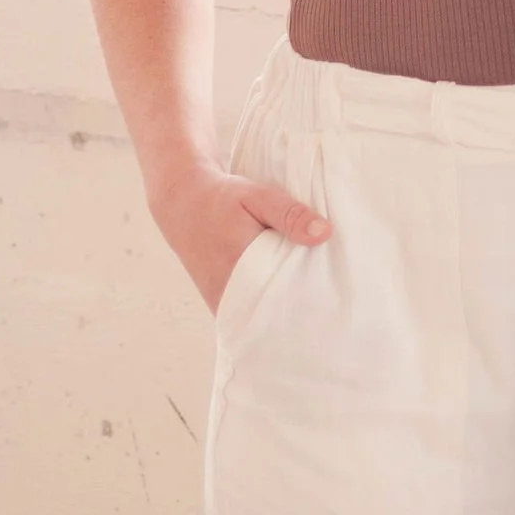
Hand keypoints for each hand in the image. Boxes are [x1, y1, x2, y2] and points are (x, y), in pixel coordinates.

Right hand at [148, 157, 331, 315]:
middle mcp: (228, 293)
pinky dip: (263, 310)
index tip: (333, 305)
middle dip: (298, 313)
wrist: (182, 201)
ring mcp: (220, 301)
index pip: (282, 300)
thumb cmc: (222, 198)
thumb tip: (325, 233)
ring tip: (312, 311)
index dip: (307, 304)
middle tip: (329, 312)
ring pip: (257, 319)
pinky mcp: (217, 300)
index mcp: (240, 268)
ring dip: (281, 314)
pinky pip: (245, 315)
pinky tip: (285, 302)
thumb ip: (290, 215)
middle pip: (271, 315)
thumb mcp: (258, 196)